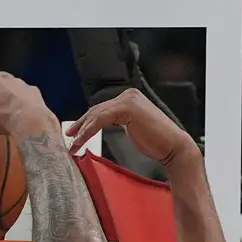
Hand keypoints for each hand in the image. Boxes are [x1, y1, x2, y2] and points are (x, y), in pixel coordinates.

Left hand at [67, 87, 196, 165]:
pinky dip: (89, 131)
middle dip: (81, 125)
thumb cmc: (156, 143)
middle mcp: (128, 95)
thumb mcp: (133, 129)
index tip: (75, 133)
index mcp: (129, 98)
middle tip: (69, 138)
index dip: (86, 121)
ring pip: (97, 115)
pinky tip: (81, 141)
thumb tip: (103, 126)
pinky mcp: (127, 107)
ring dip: (82, 131)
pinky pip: (101, 119)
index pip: (102, 109)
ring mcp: (128, 99)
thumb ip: (120, 123)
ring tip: (73, 145)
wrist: (172, 147)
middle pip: (97, 110)